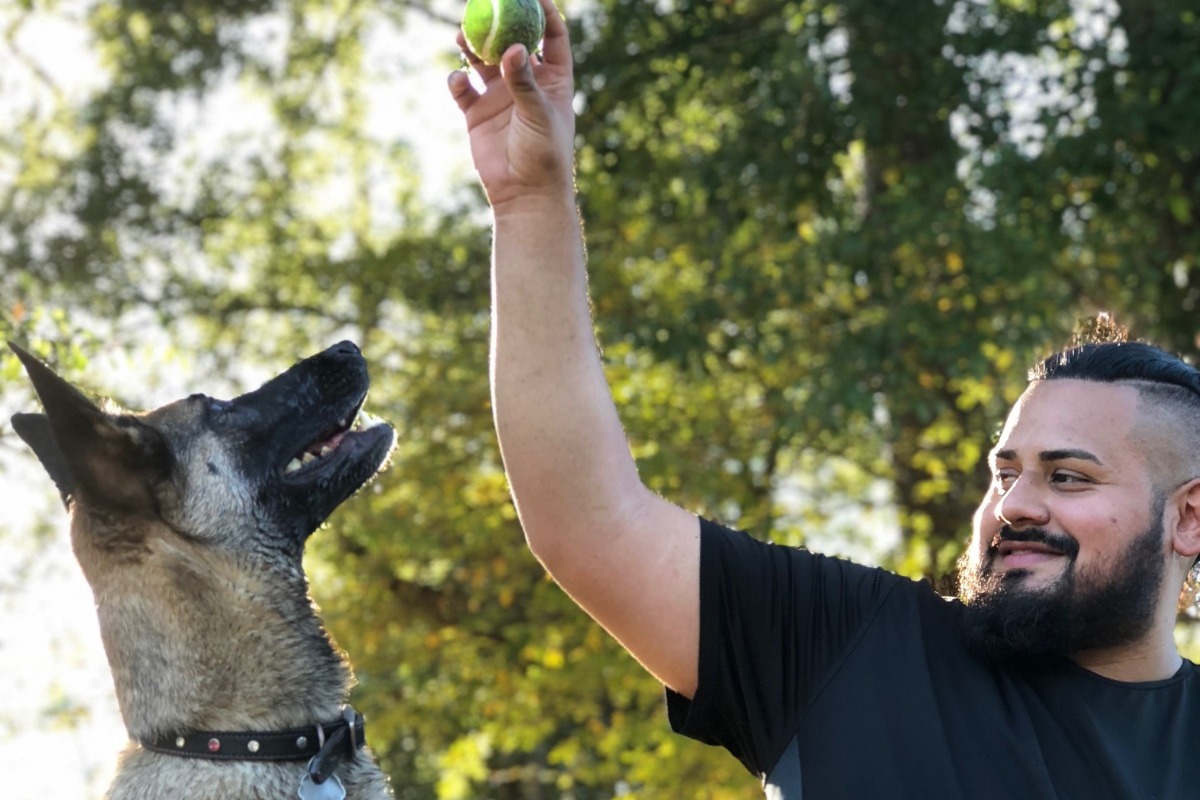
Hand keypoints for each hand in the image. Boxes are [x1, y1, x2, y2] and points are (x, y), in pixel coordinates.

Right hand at [448, 0, 575, 209]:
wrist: (524, 194)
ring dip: (472, 46)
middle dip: (498, 22)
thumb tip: (514, 49)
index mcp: (553, 80)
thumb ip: (524, 82)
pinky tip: (457, 82)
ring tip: (462, 36)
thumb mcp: (539, 115)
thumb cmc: (544, 155)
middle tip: (484, 6)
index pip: (552, 36)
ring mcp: (500, 97)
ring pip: (482, 60)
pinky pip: (462, 89)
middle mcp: (526, 83)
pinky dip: (457, 81)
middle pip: (512, 40)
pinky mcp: (477, 113)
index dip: (544, 12)